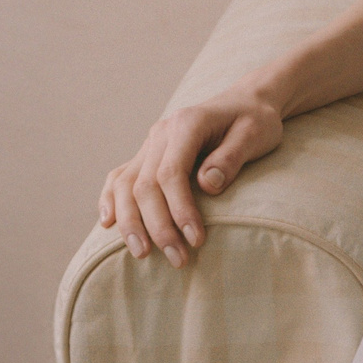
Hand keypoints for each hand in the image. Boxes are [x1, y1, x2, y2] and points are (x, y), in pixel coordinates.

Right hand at [98, 89, 284, 266]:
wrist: (245, 102)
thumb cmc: (254, 120)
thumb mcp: (254, 134)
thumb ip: (231, 157)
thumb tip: (207, 185)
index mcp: (187, 124)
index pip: (172, 173)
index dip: (180, 209)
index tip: (196, 240)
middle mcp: (161, 133)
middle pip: (145, 184)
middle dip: (158, 226)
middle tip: (178, 259)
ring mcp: (151, 144)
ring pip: (125, 184)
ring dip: (130, 222)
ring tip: (142, 254)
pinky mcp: (148, 154)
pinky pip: (120, 177)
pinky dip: (110, 200)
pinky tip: (108, 223)